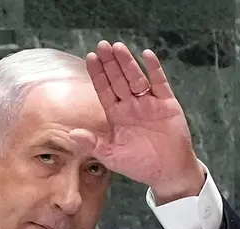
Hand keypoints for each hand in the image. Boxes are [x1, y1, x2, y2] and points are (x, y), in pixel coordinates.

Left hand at [72, 41, 205, 203]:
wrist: (168, 171)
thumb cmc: (139, 165)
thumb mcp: (112, 156)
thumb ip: (93, 144)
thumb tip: (72, 134)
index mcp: (117, 115)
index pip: (104, 90)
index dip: (98, 75)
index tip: (90, 58)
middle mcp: (131, 105)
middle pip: (118, 80)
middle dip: (110, 63)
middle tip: (102, 46)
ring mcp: (149, 103)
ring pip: (136, 78)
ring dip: (127, 63)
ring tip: (118, 47)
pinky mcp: (167, 104)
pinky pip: (160, 83)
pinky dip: (154, 69)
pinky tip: (147, 55)